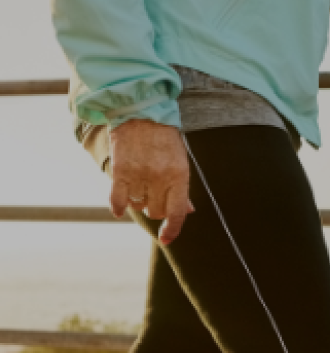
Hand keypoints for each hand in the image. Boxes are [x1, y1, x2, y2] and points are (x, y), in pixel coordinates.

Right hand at [107, 119, 192, 244]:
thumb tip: (187, 211)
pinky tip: (121, 207)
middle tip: (155, 194)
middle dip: (157, 207)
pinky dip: (119, 207)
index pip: (177, 212)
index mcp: (179, 175)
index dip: (172, 229)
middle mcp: (159, 178)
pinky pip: (118, 200)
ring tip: (141, 186)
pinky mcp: (119, 171)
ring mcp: (138, 175)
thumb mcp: (181, 161)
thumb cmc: (164, 138)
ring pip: (138, 206)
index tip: (166, 239)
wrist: (140, 112)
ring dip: (140, 202)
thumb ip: (182, 188)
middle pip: (156, 211)